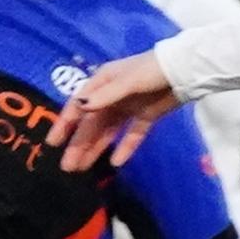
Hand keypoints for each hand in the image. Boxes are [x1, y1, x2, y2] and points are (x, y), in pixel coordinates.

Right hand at [53, 49, 175, 173]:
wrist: (185, 70)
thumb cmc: (152, 70)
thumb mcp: (127, 81)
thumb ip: (105, 96)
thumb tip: (79, 106)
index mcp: (102, 82)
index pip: (78, 106)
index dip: (65, 124)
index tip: (53, 143)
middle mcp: (112, 96)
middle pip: (91, 124)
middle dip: (79, 144)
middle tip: (68, 167)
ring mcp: (129, 107)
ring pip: (108, 132)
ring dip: (96, 148)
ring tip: (82, 168)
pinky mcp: (146, 116)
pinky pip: (131, 135)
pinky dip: (124, 147)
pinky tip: (116, 162)